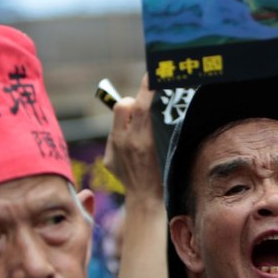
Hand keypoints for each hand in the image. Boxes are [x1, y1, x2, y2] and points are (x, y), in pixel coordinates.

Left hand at [103, 74, 161, 197]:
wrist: (148, 203)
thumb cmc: (165, 177)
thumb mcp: (168, 150)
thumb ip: (160, 127)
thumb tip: (156, 105)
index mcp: (142, 139)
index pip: (143, 102)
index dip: (148, 84)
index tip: (153, 73)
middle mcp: (125, 142)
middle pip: (124, 104)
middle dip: (135, 102)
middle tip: (145, 109)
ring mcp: (114, 150)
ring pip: (117, 118)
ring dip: (128, 117)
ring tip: (139, 128)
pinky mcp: (108, 158)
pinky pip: (114, 136)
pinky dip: (123, 136)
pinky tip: (133, 150)